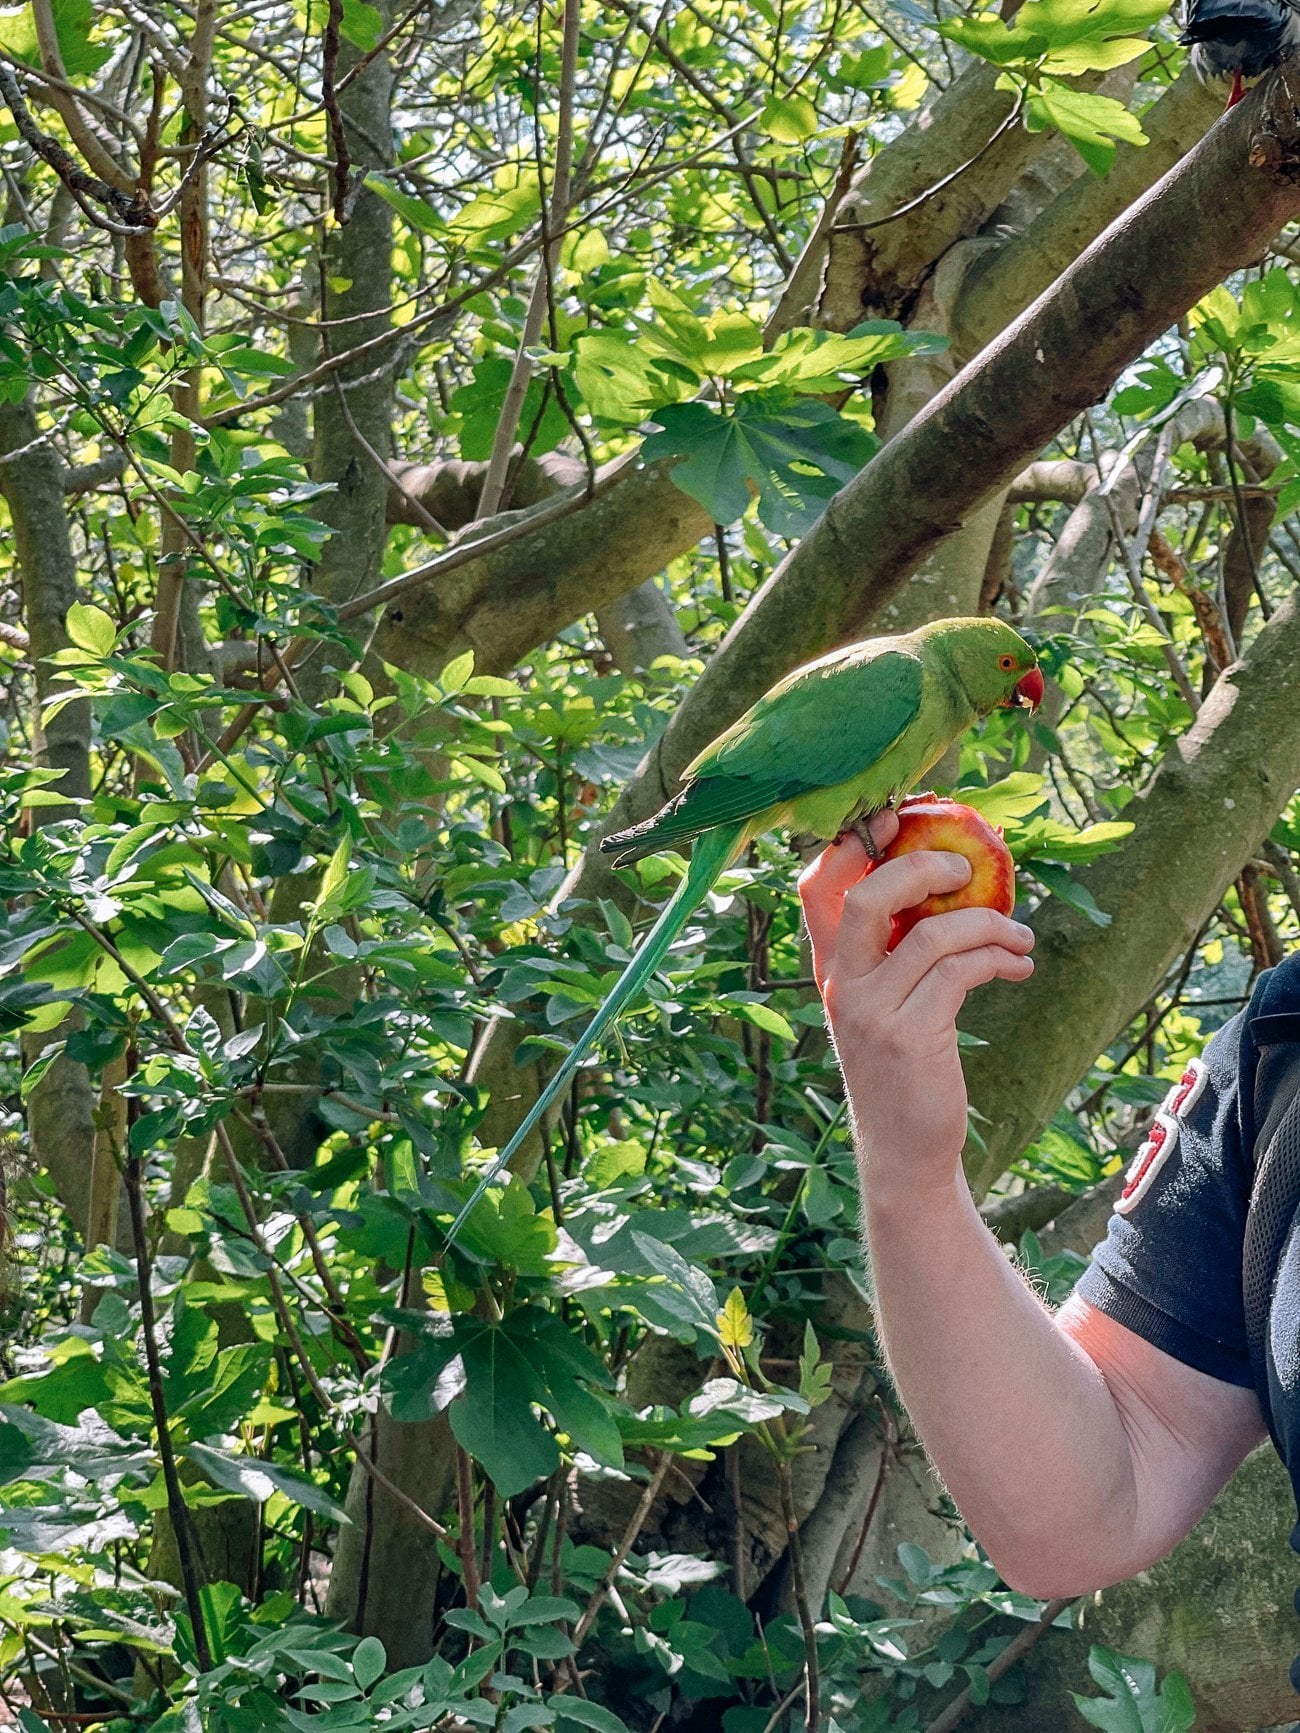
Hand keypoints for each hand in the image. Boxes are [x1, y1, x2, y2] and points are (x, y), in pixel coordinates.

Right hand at [797, 816, 1034, 1191]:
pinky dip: (998, 958)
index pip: (816, 888)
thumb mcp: (883, 1006)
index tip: (897, 817)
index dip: (851, 844)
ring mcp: (873, 1012)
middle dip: (922, 867)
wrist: (906, 1151)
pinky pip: (961, 972)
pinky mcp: (912, 1037)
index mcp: (830, 969)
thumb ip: (893, 953)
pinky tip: (1019, 965)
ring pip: (933, 934)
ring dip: (989, 924)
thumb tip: (949, 885)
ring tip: (1020, 935)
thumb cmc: (903, 1070)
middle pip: (867, 896)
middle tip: (967, 868)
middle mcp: (842, 985)